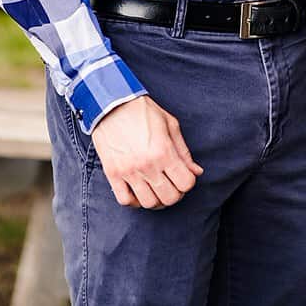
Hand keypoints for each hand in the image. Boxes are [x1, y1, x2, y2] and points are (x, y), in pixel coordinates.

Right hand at [90, 95, 203, 209]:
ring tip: (154, 187)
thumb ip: (183, 151)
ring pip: (148, 203)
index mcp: (163, 151)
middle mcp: (147, 165)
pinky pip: (125, 200)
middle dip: (174, 193)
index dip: (188, 181)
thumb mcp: (169, 124)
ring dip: (155, 198)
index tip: (182, 175)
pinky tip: (137, 190)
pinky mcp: (112, 173)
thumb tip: (196, 171)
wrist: (109, 103)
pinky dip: (133, 200)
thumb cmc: (141, 111)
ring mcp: (128, 171)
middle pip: (169, 198)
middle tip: (170, 183)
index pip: (186, 184)